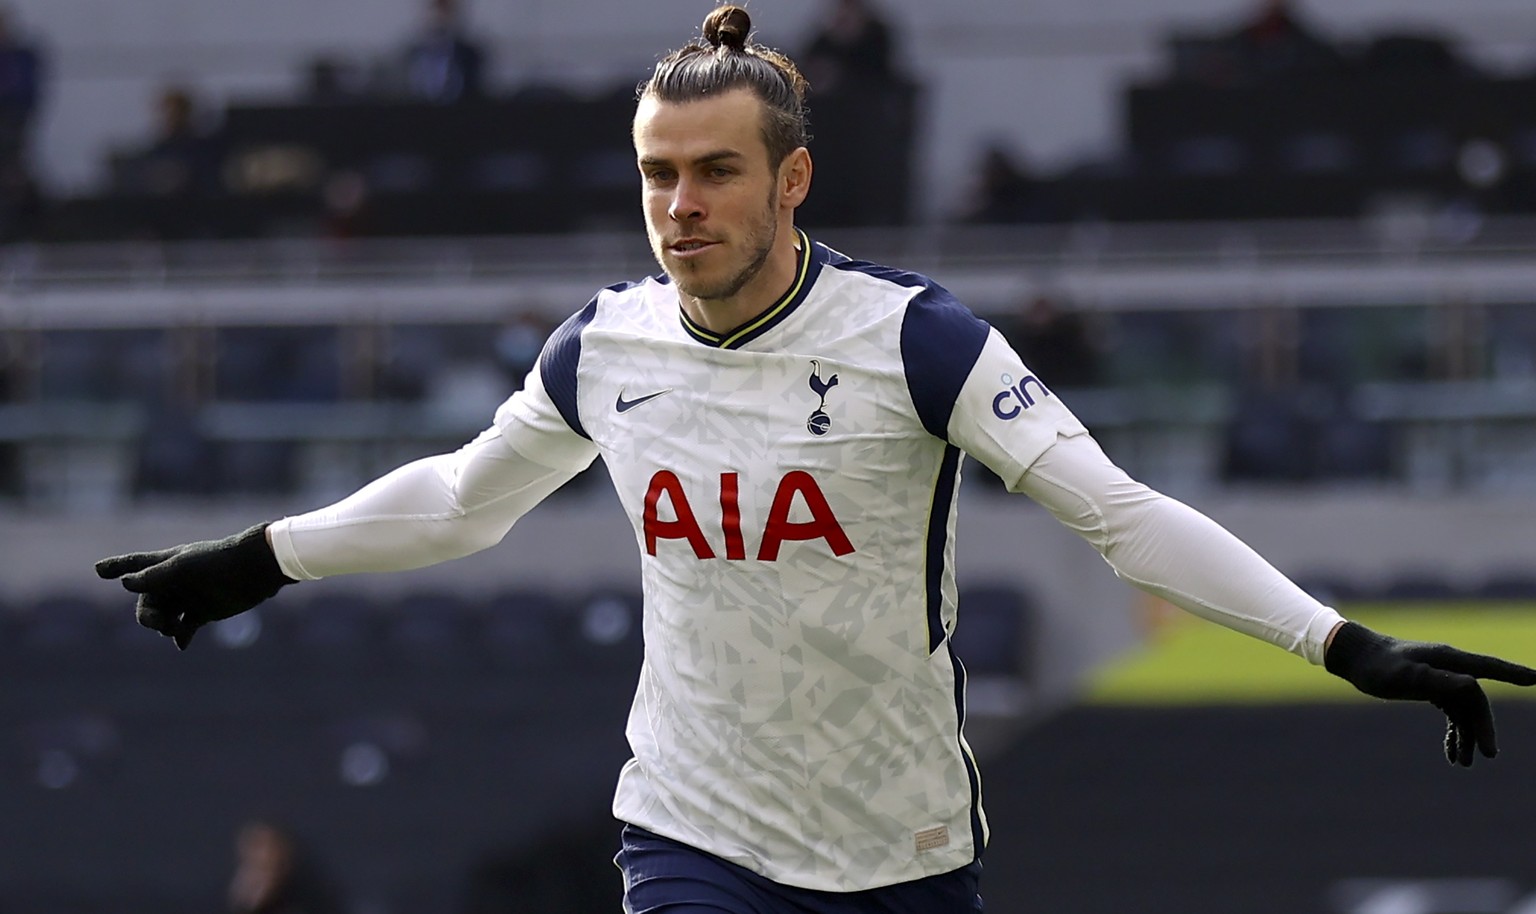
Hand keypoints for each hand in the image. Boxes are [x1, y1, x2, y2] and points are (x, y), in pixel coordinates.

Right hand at [94, 524, 294, 650]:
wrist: (257, 570)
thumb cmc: (219, 563)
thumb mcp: (184, 568)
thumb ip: (154, 577)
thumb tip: (126, 584)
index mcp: (166, 564)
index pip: (135, 565)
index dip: (117, 567)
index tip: (98, 570)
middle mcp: (174, 581)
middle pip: (146, 602)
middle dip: (147, 615)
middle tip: (160, 623)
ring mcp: (189, 597)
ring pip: (163, 617)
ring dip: (164, 626)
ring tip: (175, 629)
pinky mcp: (204, 612)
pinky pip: (183, 628)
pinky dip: (180, 637)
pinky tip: (182, 643)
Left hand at [1325, 621, 1535, 765]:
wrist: (1356, 660)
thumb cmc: (1378, 666)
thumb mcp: (1405, 676)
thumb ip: (1435, 681)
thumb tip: (1471, 686)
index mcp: (1449, 660)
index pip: (1489, 668)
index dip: (1514, 674)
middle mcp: (1450, 669)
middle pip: (1477, 701)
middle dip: (1483, 728)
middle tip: (1488, 755)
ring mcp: (1442, 679)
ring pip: (1464, 712)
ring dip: (1466, 736)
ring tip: (1462, 763)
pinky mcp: (1432, 688)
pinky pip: (1452, 714)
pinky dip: (1453, 733)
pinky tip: (1450, 753)